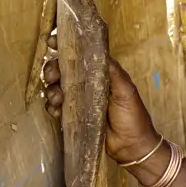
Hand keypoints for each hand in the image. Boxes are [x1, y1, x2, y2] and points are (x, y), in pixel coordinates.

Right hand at [42, 35, 160, 164]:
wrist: (131, 146)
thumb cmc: (133, 116)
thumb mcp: (126, 91)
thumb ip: (113, 73)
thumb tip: (99, 52)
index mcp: (101, 73)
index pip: (80, 55)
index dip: (65, 46)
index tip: (52, 40)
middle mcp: (88, 84)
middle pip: (63, 70)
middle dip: (53, 69)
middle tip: (52, 76)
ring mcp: (79, 100)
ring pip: (56, 88)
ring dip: (52, 90)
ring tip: (57, 98)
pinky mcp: (73, 116)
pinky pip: (56, 107)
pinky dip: (53, 107)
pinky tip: (56, 110)